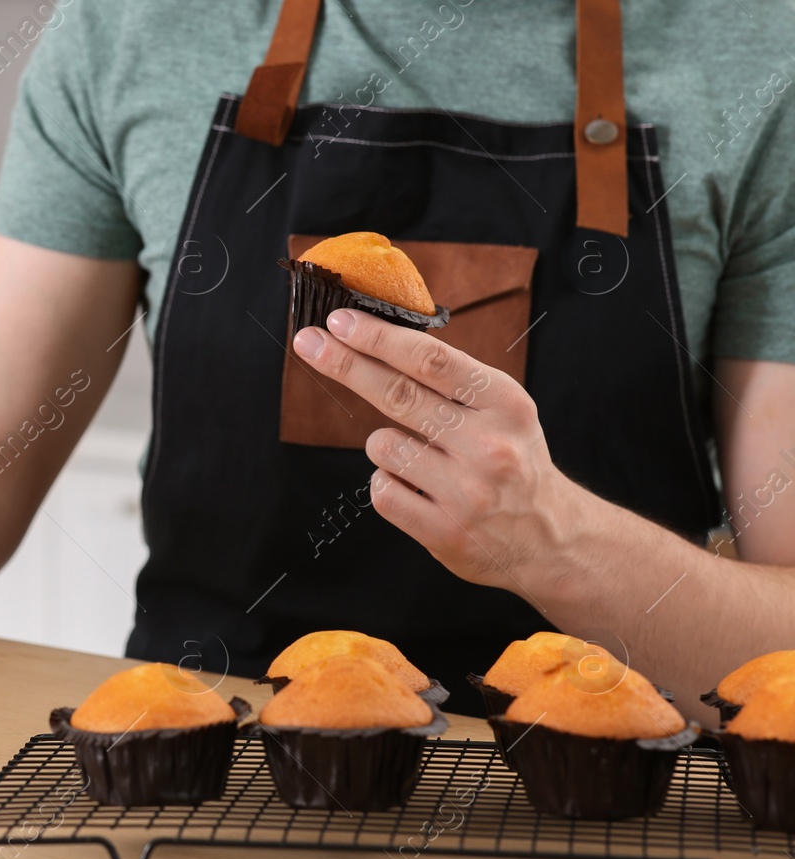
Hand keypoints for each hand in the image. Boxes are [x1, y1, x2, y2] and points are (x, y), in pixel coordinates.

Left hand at [292, 308, 589, 592]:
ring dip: (386, 447)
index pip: (431, 360)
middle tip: (308, 341)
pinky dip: (390, 485)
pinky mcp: (445, 531)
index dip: (379, 338)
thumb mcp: (502, 410)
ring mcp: (466, 491)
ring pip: (382, 447)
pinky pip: (382, 491)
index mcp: (504, 403)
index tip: (340, 320)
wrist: (550, 538)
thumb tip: (376, 339)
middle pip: (397, 394)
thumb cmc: (512, 460)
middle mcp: (488, 444)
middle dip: (345, 364)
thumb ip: (451, 380)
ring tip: (424, 461)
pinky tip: (420, 492)